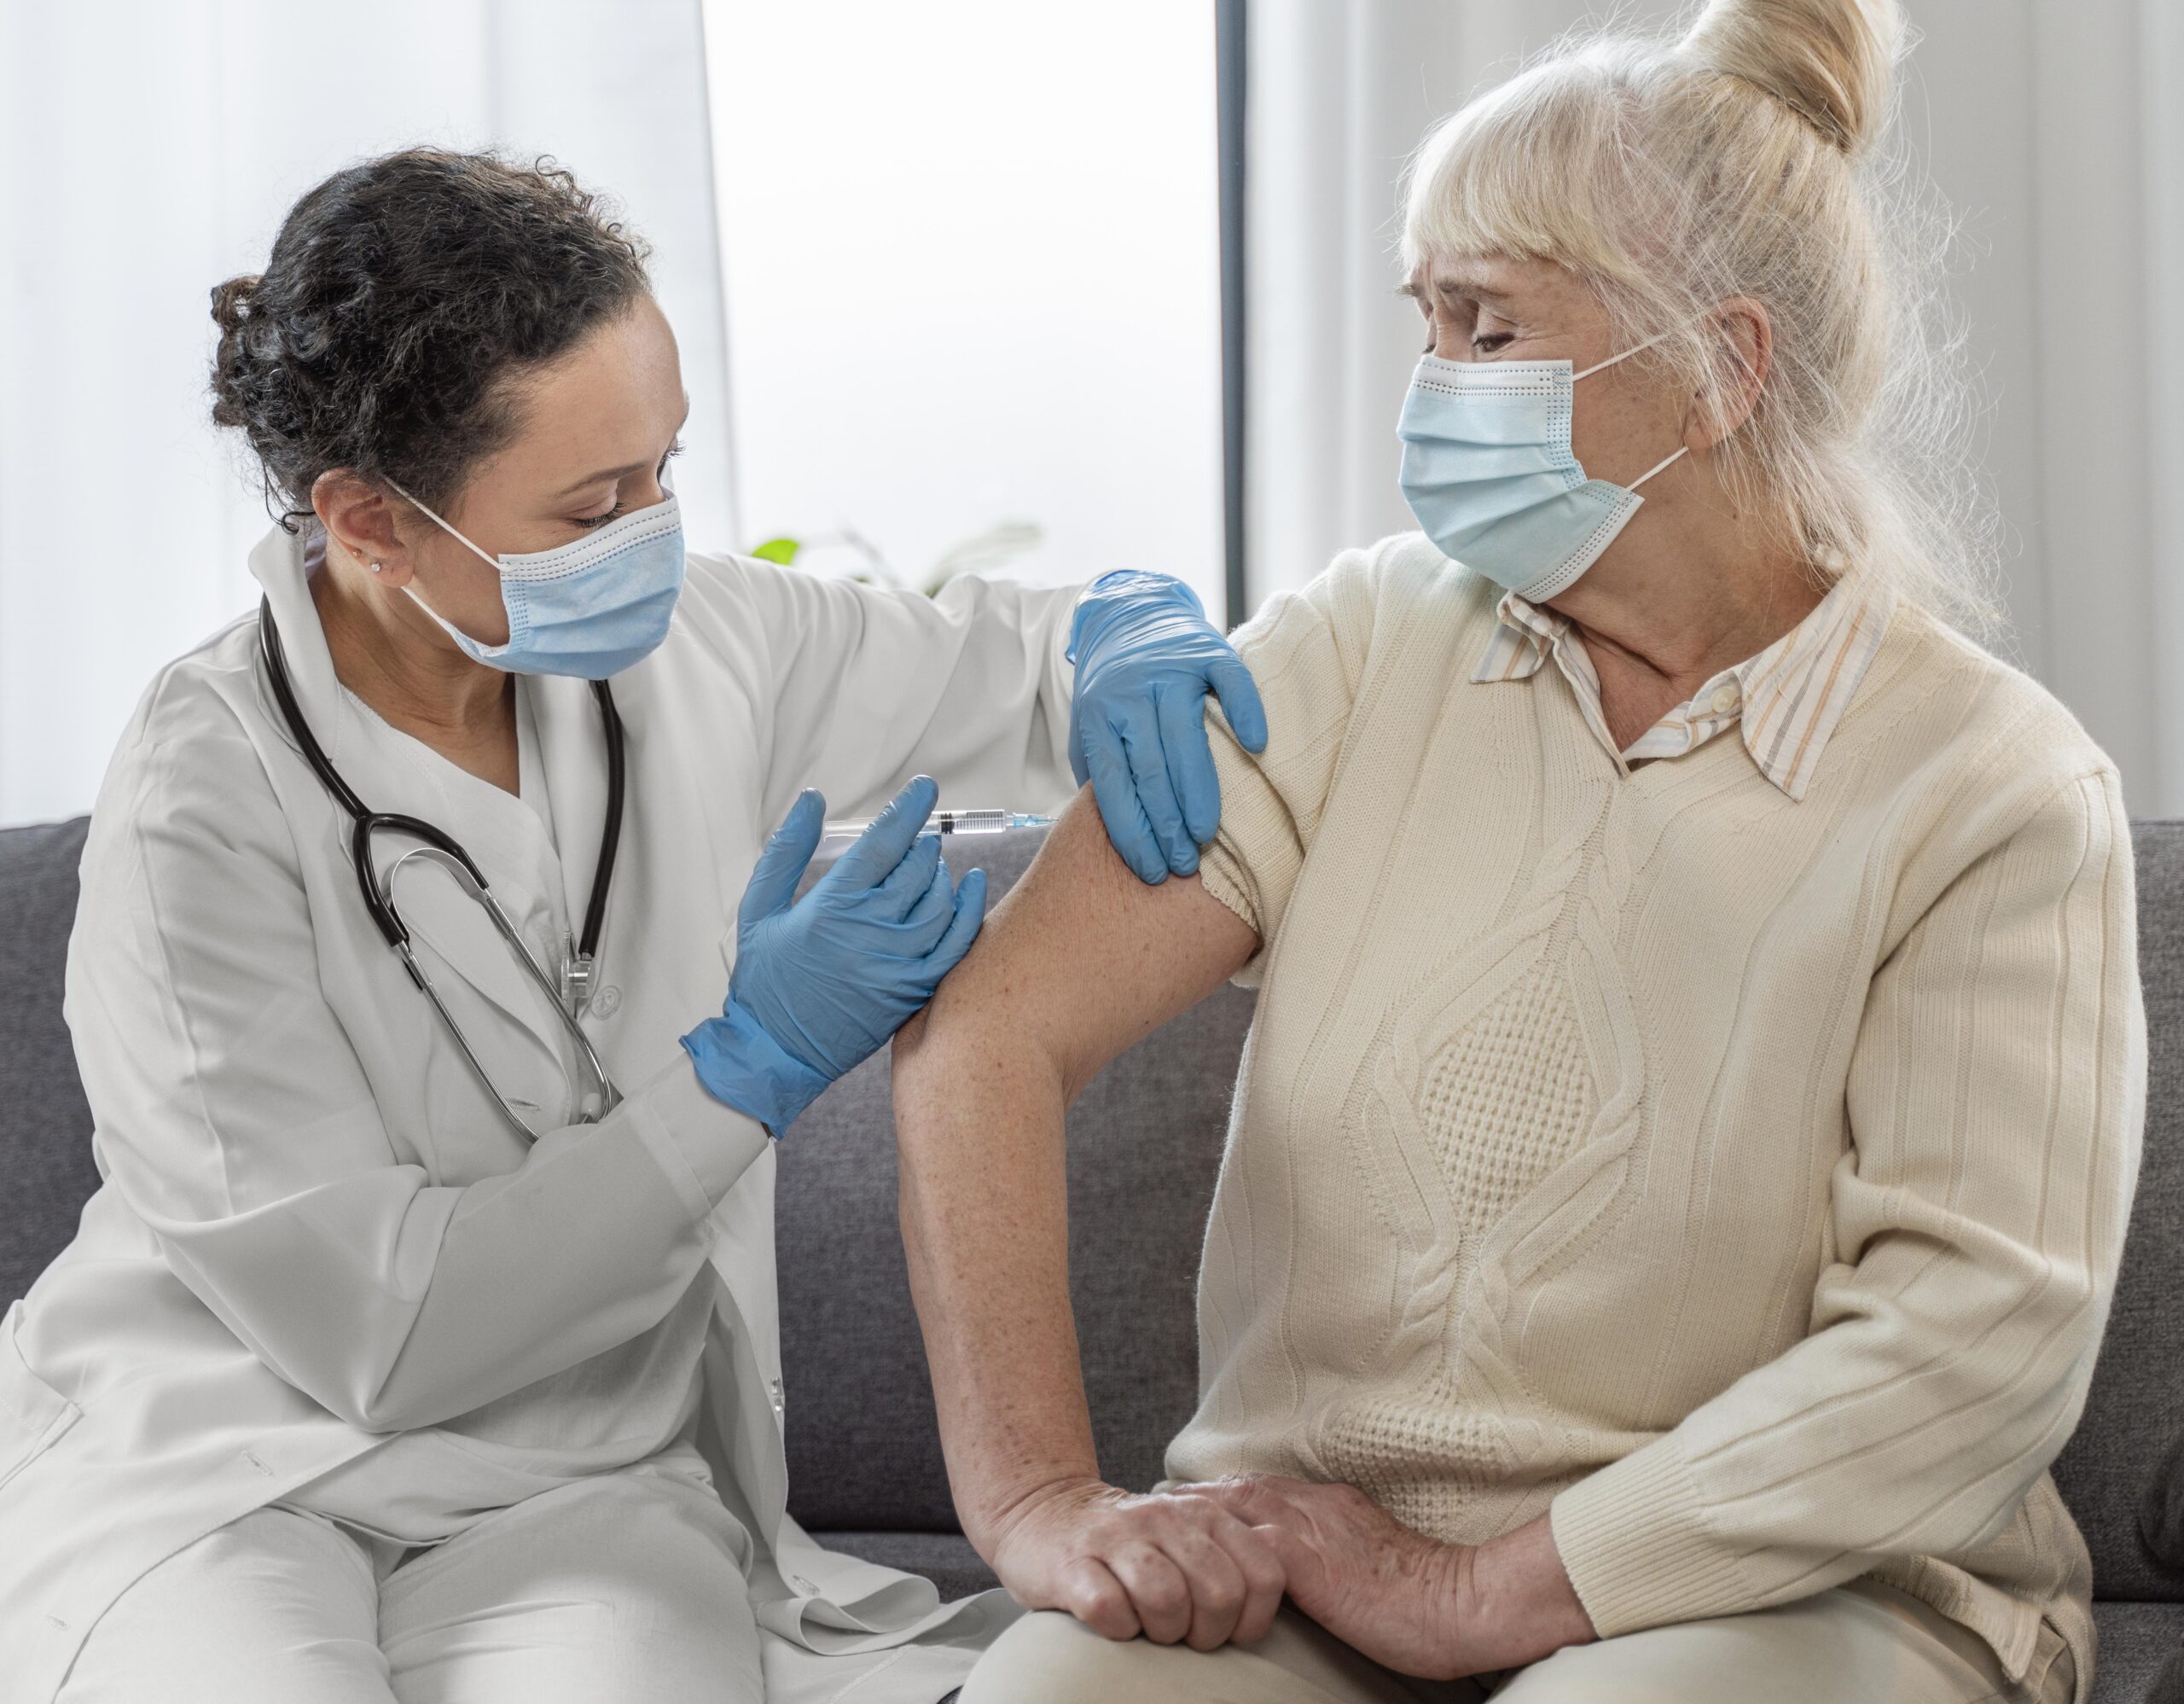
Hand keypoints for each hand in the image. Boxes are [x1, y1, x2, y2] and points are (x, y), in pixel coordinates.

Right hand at [681, 776, 985, 1131]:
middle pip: (916, 868)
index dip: (908, 809)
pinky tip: (970, 887)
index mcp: (833, 906)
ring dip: (938, 874)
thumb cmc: (765, 982)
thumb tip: (812, 801)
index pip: (885, 842)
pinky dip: (968, 910)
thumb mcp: (759, 909)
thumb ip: (787, 850)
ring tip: (926, 866)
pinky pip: (955, 943)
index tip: (923, 789)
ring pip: (939, 900)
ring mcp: (897, 962)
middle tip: (914, 839)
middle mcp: (871, 931)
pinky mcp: (913, 989)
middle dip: (919, 845)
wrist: (776, 1052)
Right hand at [984, 1475, 1288, 1652]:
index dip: (1253, 1619)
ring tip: (1146, 1625)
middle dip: (1206, 1632)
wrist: (1045, 1514)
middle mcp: (1166, 1517)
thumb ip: (1233, 1561)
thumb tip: (1268, 1614)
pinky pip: (1108, 1610)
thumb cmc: (1130, 1546)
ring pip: (1167, 1601)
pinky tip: (1112, 1618)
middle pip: (1221, 1594)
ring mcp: (1118, 1538)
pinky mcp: (1073, 1563)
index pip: (1267, 1574)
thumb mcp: (1189, 1538)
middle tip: (1181, 1632)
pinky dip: (1115, 1628)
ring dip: (1160, 1631)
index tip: (1228, 1629)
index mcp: (1206, 1512)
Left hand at [1067, 570, 1266, 884]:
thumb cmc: (1114, 692)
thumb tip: (1123, 837)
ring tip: (1206, 833)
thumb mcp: (1090, 730)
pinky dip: (1244, 712)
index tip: (1151, 871)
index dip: (1133, 833)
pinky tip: (1256, 747)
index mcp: (1098, 717)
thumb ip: (1100, 774)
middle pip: (1149, 768)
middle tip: (1184, 863)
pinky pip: (1230, 682)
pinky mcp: (1207, 650)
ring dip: (1197, 791)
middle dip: (1166, 824)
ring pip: (1185, 736)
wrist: (1130, 617)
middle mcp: (1129, 692)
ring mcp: (1170, 670)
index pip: (1114, 786)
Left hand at [1179, 1476, 1594, 1679]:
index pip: (1260, 1490)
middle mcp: (1316, 1506)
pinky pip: (1249, 1549)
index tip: (1185, 1509)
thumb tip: (1299, 1565)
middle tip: (1153, 1510)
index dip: (1219, 1499)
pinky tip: (1191, 1565)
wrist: (1465, 1602)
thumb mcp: (1369, 1558)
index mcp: (1331, 1504)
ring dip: (1196, 1518)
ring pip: (1236, 1507)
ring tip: (1158, 1530)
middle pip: (1237, 1490)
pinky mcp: (1310, 1560)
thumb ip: (1332, 1550)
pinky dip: (1217, 1552)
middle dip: (1195, 1500)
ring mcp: (1312, 1528)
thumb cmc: (1424, 1596)